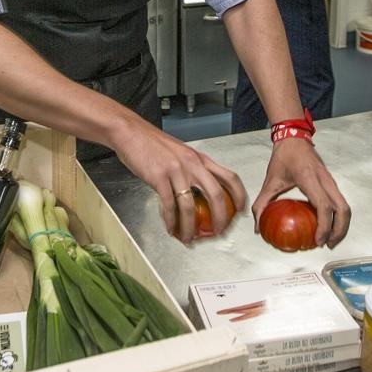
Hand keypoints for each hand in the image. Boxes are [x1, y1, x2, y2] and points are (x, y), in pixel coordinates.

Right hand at [109, 120, 247, 244]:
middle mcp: (192, 164)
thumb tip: (200, 191)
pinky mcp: (159, 177)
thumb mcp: (181, 153)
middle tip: (219, 232)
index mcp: (200, 158)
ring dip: (191, 227)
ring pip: (190, 206)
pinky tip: (171, 229)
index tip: (241, 210)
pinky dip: (171, 221)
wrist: (130, 132)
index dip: (239, 195)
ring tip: (189, 239)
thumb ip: (193, 169)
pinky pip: (169, 206)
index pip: (229, 177)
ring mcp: (176, 170)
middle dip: (221, 218)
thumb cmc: (152, 143)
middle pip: (216, 194)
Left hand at [251, 137, 350, 247]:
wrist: (295, 138)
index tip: (318, 241)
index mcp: (310, 178)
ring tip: (330, 240)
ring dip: (342, 226)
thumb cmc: (283, 157)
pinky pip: (340, 203)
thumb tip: (258, 228)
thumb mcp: (269, 181)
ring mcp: (331, 181)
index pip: (324, 206)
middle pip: (342, 210)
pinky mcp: (332, 183)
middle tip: (327, 245)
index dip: (324, 226)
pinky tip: (327, 227)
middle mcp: (325, 180)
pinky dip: (338, 218)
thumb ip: (262, 204)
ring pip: (345, 207)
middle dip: (339, 231)